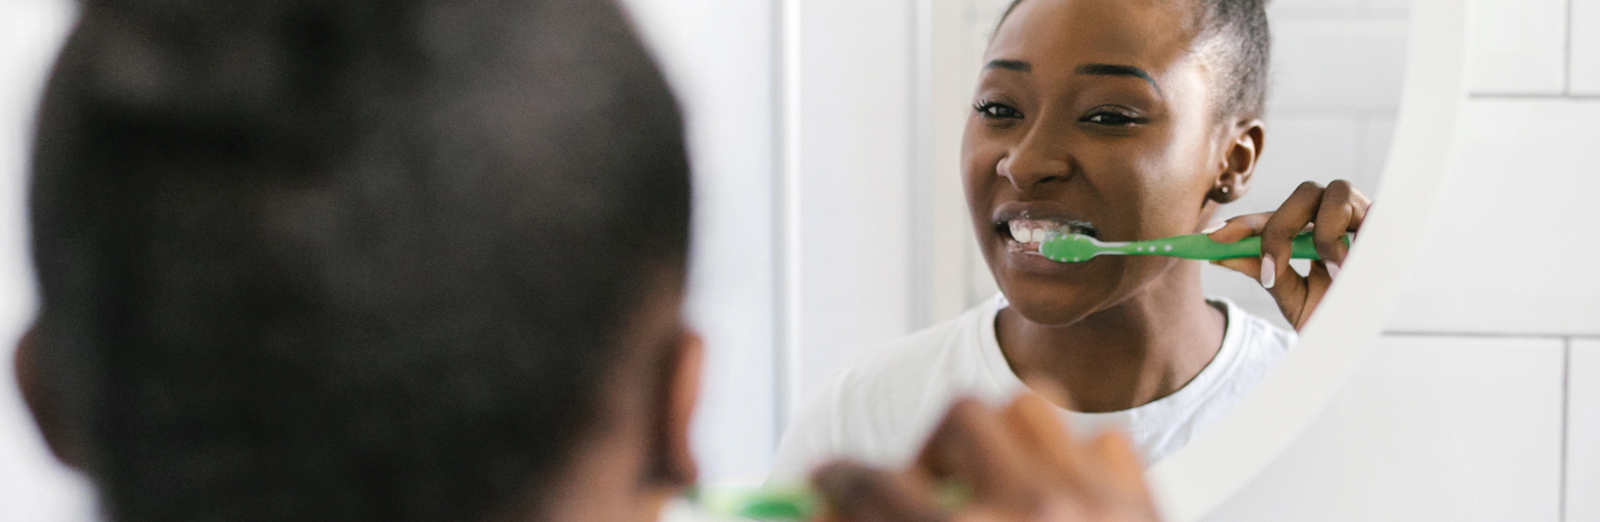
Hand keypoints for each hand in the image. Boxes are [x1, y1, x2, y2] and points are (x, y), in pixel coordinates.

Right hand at [810, 394, 1160, 521]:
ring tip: (996, 486)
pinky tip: (1059, 499)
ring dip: (1004, 441)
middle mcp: (1033, 517)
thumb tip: (823, 511)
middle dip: (936, 452)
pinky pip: (1101, 443)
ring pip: (1031, 410)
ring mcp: (1097, 508)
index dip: (838, 479)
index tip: (827, 480)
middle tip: (932, 493)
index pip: (874, 485)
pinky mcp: (1142, 508)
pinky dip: (1075, 463)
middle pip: (961, 417)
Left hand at [1207, 180, 1370, 330]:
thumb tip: (1219, 255)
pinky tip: (1344, 268)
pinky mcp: (1389, 222)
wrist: (1367, 341)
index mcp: (1309, 232)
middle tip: (1270, 271)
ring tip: (1326, 272)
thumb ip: (1260, 271)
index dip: (1244, 222)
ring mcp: (1363, 216)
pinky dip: (1346, 236)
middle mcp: (1335, 217)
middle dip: (1278, 228)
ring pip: (1331, 191)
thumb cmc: (1332, 314)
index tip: (1214, 238)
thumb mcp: (1290, 296)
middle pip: (1302, 193)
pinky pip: (1364, 209)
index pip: (1274, 217)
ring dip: (1320, 232)